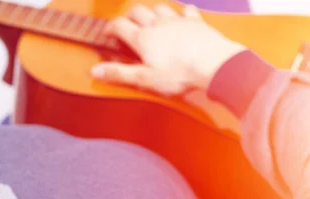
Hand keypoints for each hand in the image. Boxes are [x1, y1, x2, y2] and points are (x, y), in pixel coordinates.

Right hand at [91, 4, 245, 95]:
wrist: (214, 64)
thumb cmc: (179, 74)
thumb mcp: (144, 79)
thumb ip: (119, 73)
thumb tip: (95, 71)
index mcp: (143, 39)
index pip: (120, 26)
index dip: (111, 28)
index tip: (108, 33)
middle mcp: (158, 25)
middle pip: (138, 11)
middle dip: (129, 17)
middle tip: (127, 24)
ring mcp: (177, 21)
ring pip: (160, 8)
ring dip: (152, 12)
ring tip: (151, 20)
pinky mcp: (196, 22)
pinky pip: (186, 11)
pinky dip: (181, 13)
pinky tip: (182, 17)